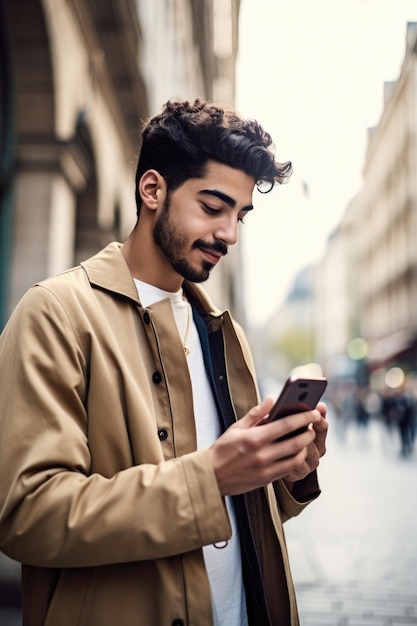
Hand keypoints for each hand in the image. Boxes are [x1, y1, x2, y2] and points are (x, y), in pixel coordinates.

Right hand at [209, 397, 324, 495]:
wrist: (211, 476)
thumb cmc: (223, 449)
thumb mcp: (236, 427)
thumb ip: (256, 414)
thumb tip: (272, 400)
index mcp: (254, 438)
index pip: (286, 425)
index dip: (303, 417)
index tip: (314, 412)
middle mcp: (262, 454)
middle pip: (297, 442)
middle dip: (309, 432)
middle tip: (314, 425)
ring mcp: (266, 469)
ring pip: (297, 458)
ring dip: (305, 448)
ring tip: (306, 439)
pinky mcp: (267, 480)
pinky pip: (289, 469)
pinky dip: (296, 459)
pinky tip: (296, 452)